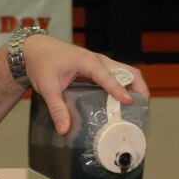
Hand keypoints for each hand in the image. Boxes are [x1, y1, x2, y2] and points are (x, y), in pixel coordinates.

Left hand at [22, 35, 148, 134]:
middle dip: (139, 88)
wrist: (35, 49)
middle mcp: (97, 60)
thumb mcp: (47, 87)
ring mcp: (98, 64)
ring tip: (139, 108)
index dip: (118, 89)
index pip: (108, 76)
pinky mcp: (95, 70)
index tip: (128, 102)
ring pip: (124, 73)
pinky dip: (123, 88)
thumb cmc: (41, 63)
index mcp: (87, 62)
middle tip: (143, 107)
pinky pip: (115, 77)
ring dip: (134, 87)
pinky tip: (122, 103)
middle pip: (127, 71)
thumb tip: (64, 129)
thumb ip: (56, 108)